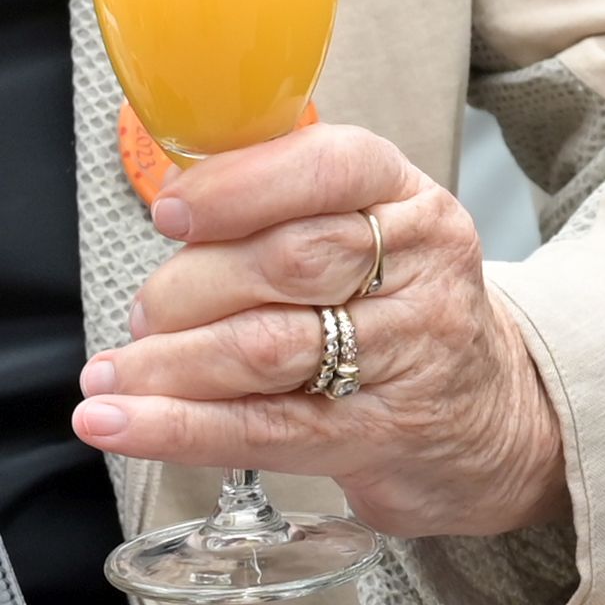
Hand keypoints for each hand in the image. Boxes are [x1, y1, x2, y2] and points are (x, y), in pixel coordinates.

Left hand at [76, 121, 565, 540]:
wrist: (491, 419)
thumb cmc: (403, 312)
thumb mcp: (375, 233)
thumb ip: (287, 210)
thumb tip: (172, 211)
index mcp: (411, 201)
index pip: (330, 168)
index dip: (238, 187)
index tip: (170, 211)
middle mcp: (420, 272)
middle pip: (287, 262)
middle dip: (189, 287)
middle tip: (144, 313)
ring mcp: (406, 358)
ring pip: (268, 347)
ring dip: (168, 362)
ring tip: (114, 375)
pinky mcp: (377, 436)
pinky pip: (263, 430)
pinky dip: (176, 428)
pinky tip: (117, 423)